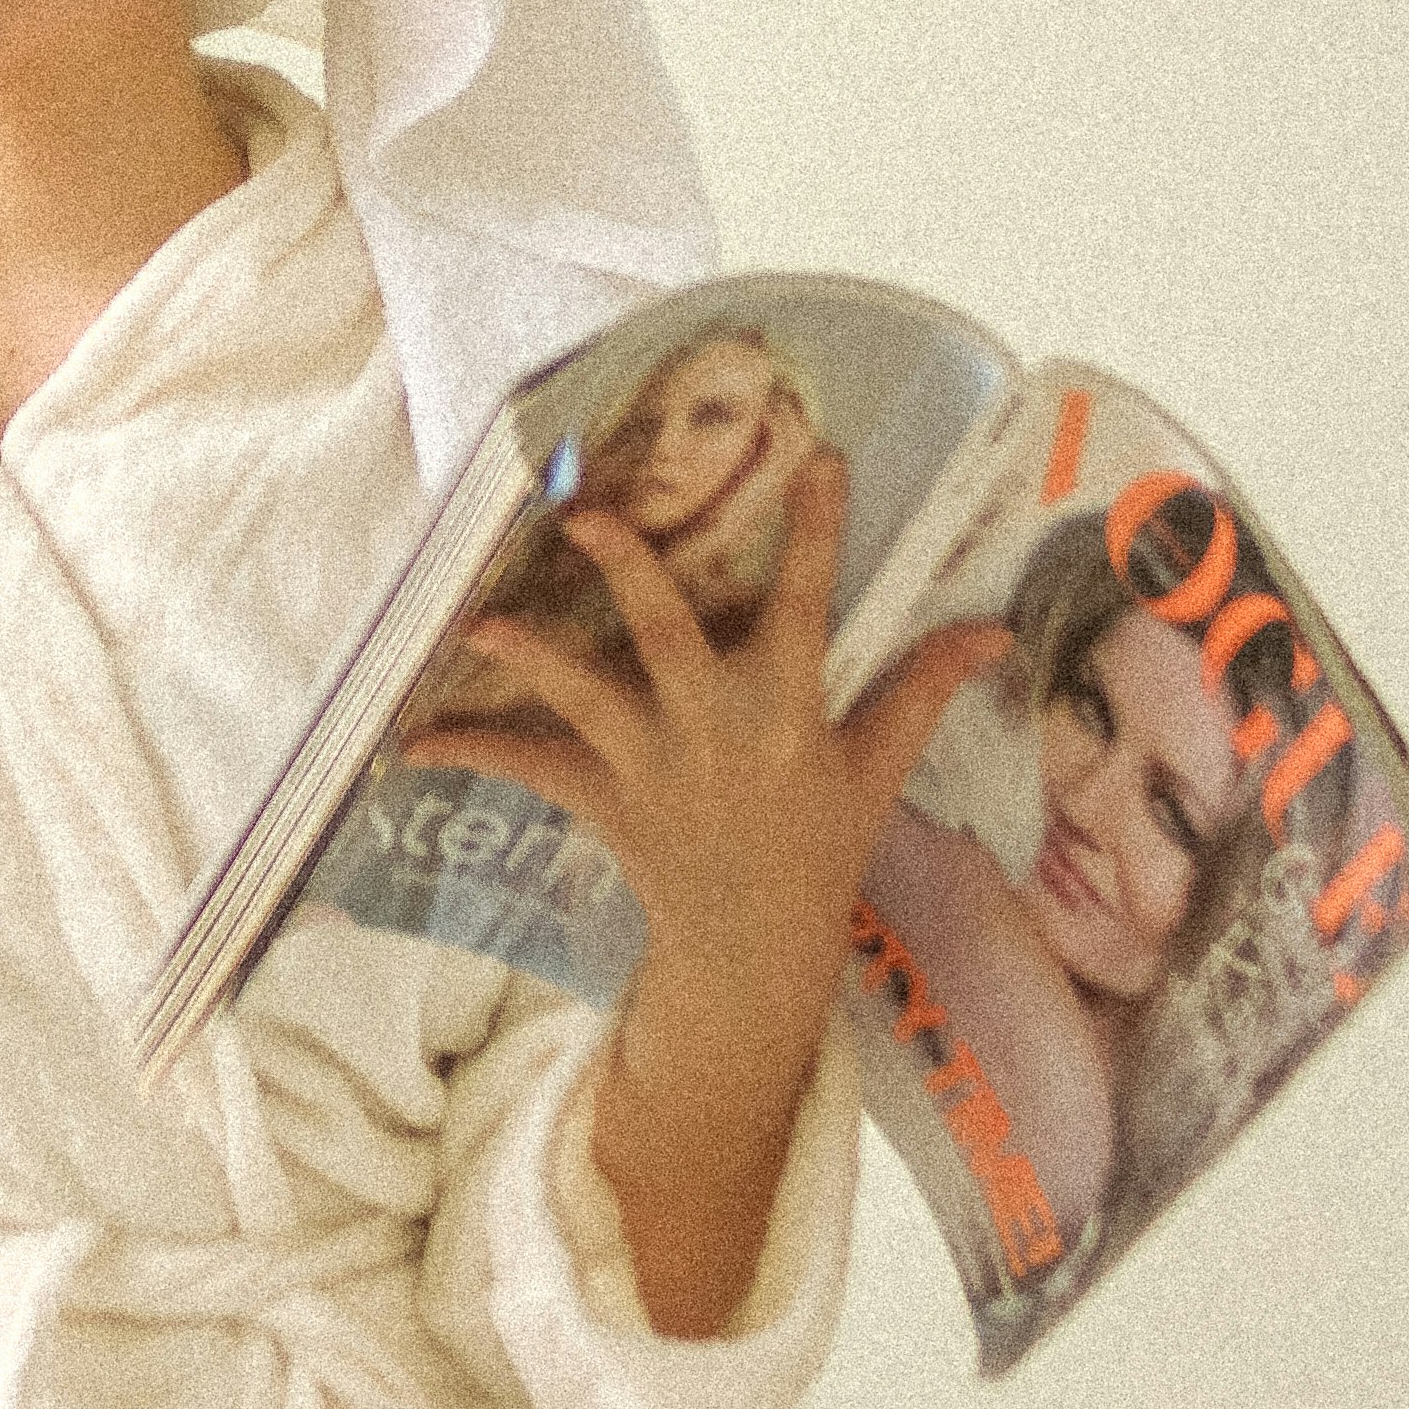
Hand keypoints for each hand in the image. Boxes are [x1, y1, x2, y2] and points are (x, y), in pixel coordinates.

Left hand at [401, 450, 1000, 1334]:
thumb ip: (924, 690)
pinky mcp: (604, 800)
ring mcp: (653, 766)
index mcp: (788, 709)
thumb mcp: (878, 770)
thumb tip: (995, 631)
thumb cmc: (818, 846)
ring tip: (478, 619)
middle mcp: (715, 728)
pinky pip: (530, 767)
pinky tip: (413, 739)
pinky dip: (472, 751)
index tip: (819, 457)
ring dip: (530, 658)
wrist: (754, 951)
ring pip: (584, 699)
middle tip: (589, 515)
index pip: (808, 606)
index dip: (816, 534)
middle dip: (631, 575)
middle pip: (669, 637)